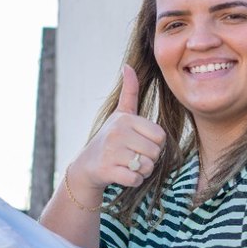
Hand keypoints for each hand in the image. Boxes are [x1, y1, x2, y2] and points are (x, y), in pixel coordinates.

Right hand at [71, 66, 165, 194]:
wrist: (86, 166)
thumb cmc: (109, 139)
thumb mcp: (120, 114)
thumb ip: (129, 92)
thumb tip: (128, 66)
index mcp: (125, 119)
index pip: (160, 136)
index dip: (154, 144)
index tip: (139, 144)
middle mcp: (117, 133)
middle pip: (155, 152)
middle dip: (148, 159)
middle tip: (133, 157)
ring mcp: (111, 152)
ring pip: (146, 167)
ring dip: (141, 171)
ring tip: (128, 165)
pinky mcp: (107, 170)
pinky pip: (135, 179)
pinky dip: (134, 181)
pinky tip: (123, 175)